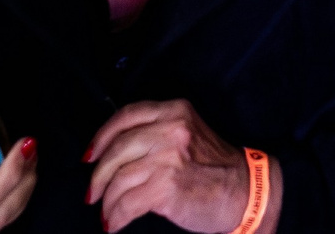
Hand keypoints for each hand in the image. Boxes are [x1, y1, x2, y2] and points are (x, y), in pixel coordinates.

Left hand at [84, 100, 267, 233]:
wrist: (244, 191)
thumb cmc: (216, 168)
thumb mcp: (188, 135)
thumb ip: (156, 134)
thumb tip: (114, 155)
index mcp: (175, 111)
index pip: (127, 116)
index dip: (102, 137)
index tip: (90, 155)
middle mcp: (170, 130)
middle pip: (117, 149)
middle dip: (98, 175)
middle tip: (92, 192)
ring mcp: (168, 158)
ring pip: (119, 179)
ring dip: (107, 202)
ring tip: (105, 213)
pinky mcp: (167, 187)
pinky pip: (128, 203)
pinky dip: (116, 216)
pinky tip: (114, 224)